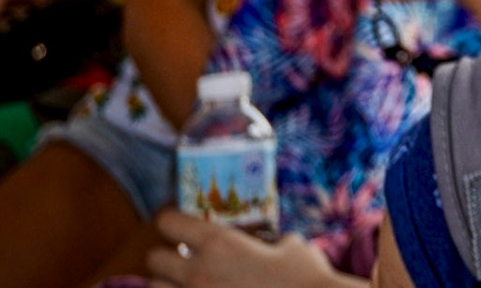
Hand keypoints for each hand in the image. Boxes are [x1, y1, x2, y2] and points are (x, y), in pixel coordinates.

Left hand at [146, 209, 355, 286]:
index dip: (172, 220)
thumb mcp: (289, 246)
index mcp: (219, 244)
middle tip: (183, 258)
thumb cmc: (305, 277)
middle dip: (166, 257)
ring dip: (169, 285)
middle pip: (154, 260)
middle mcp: (198, 273)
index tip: (180, 223)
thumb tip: (266, 242)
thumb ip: (267, 241)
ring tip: (190, 283)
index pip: (168, 222)